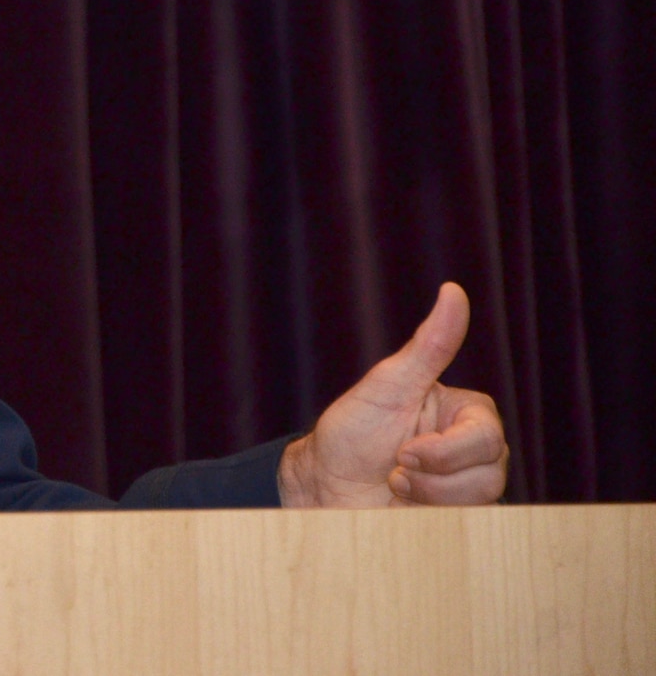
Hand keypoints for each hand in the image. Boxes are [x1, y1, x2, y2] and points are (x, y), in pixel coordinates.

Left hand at [278, 282, 508, 507]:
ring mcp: (465, 485)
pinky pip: (468, 524)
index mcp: (462, 414)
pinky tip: (402, 507)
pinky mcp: (454, 517)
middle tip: (394, 469)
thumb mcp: (388, 385)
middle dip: (435, 474)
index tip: (404, 451)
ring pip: (482, 498)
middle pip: (492, 469)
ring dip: (429, 496)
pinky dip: (429, 516)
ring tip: (394, 484)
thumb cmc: (350, 432)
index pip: (487, 434)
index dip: (447, 450)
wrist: (322, 486)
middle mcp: (471, 450)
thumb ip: (429, 345)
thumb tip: (454, 291)